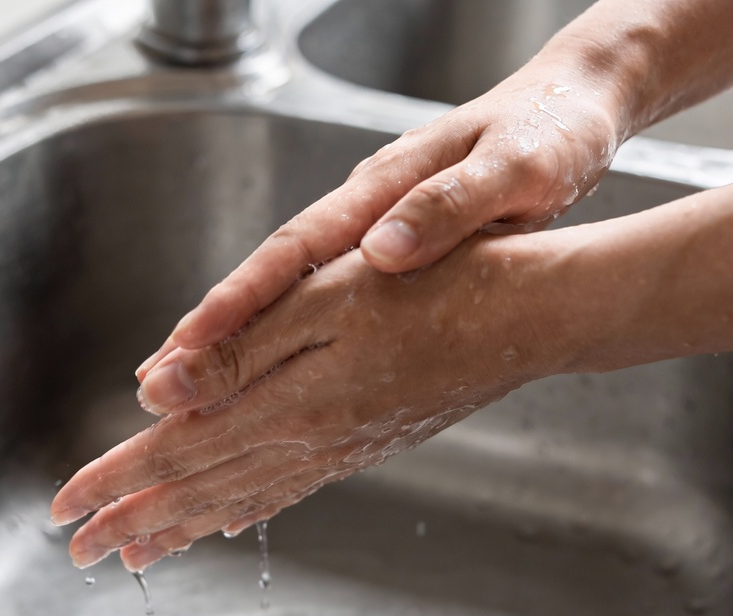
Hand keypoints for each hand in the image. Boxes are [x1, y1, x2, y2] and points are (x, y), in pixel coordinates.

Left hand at [49, 233, 575, 569]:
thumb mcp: (323, 298)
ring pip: (238, 498)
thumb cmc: (434, 289)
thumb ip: (236, 348)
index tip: (64, 507)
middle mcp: (306, 438)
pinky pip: (287, 490)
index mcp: (286, 400)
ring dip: (179, 527)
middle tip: (81, 550)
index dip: (113, 480)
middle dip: (130, 520)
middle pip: (197, 489)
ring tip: (136, 552)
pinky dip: (244, 509)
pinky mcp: (365, 442)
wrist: (525, 316)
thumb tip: (157, 390)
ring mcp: (338, 447)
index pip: (175, 452)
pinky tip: (228, 520)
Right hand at [134, 62, 624, 380]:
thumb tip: (384, 250)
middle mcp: (366, 209)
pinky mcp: (389, 250)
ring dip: (234, 341)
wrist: (577, 109)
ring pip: (288, 293)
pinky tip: (262, 369)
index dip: (241, 299)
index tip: (193, 343)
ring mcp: (372, 229)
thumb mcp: (516, 169)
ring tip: (185, 390)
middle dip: (211, 329)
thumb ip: (450, 206)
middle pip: (271, 275)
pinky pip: (319, 301)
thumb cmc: (551, 133)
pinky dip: (281, 337)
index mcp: (386, 187)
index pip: (296, 250)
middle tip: (156, 383)